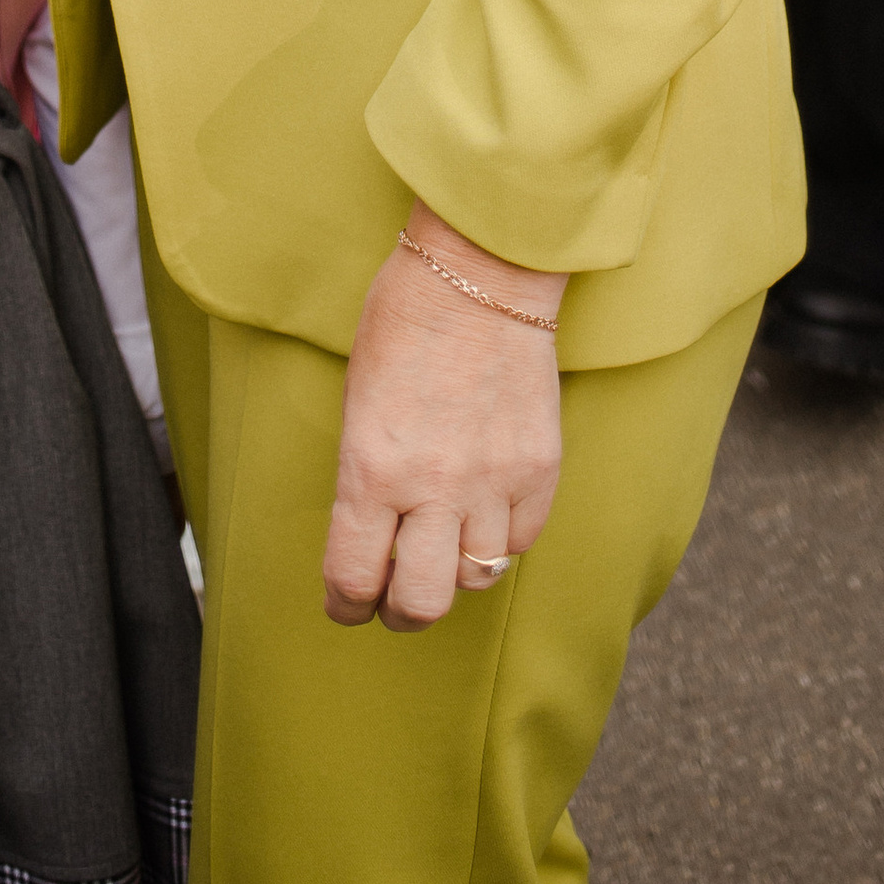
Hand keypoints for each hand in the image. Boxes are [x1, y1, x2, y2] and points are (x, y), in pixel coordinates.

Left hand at [322, 213, 564, 633]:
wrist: (481, 271)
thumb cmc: (403, 320)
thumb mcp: (358, 397)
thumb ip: (366, 470)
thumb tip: (372, 530)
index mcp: (371, 466)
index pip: (352, 578)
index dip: (345, 604)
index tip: (346, 603)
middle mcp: (432, 486)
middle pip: (419, 605)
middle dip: (400, 612)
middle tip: (395, 597)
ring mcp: (492, 481)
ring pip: (475, 580)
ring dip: (452, 572)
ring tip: (442, 544)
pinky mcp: (539, 470)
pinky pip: (520, 541)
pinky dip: (499, 539)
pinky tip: (483, 512)